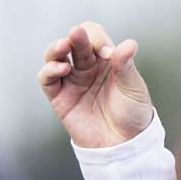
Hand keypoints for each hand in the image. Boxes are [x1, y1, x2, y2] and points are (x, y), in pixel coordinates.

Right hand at [39, 22, 154, 148]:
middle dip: (76, 37)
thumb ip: (126, 65)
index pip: (95, 36)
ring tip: (63, 45)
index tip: (109, 54)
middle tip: (77, 35)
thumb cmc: (132, 114)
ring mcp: (72, 80)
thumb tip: (128, 44)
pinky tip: (62, 68)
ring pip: (56, 56)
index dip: (98, 39)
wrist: (123, 144)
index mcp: (106, 59)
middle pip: (75, 42)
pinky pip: (47, 79)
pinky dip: (50, 70)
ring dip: (56, 47)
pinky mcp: (59, 97)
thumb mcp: (133, 87)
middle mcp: (87, 67)